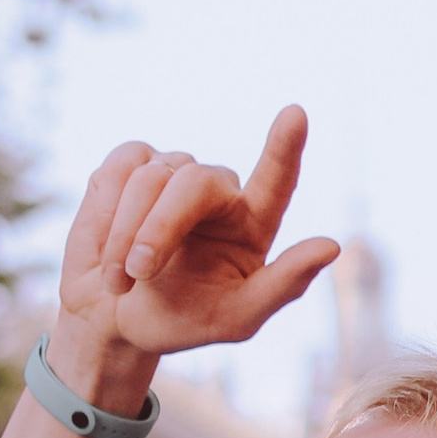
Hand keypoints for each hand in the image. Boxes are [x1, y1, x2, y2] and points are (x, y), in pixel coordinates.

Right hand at [51, 111, 337, 403]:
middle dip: (159, 228)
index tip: (296, 115)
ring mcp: (173, 170)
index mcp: (253, 223)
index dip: (285, 148)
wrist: (113, 322)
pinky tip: (106, 248)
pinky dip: (105, 216)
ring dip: (124, 237)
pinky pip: (117, 171)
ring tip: (120, 280)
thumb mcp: (235, 320)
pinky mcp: (130, 165)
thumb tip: (331, 246)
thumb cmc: (181, 321)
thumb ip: (283, 286)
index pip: (277, 178)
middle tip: (138, 273)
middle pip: (193, 183)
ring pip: (148, 179)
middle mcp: (217, 190)